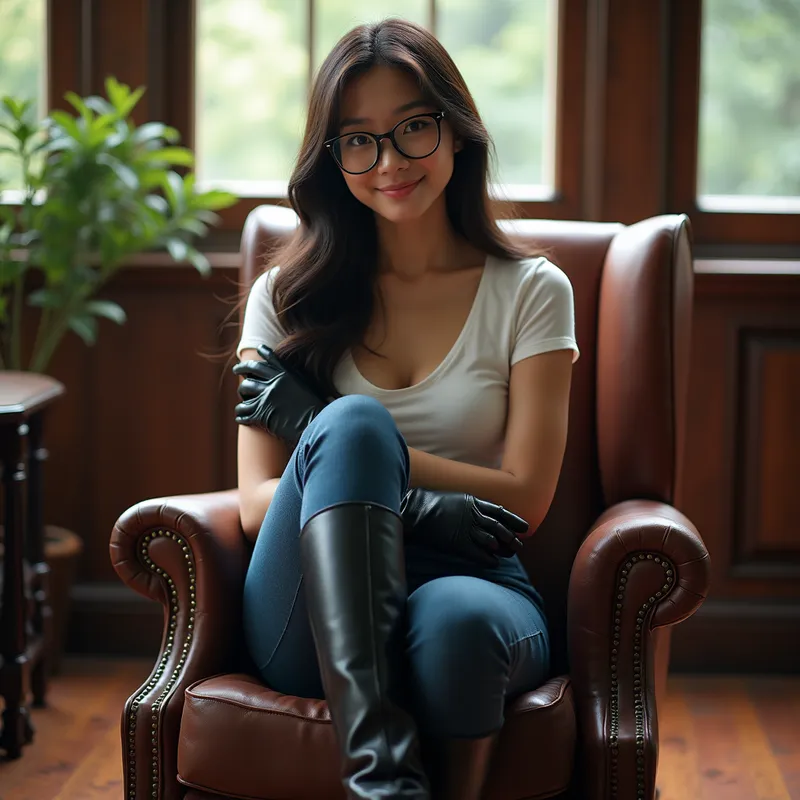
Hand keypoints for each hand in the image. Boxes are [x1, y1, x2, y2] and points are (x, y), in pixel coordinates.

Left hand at [232, 344, 326, 445]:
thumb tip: (291, 381)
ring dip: (242, 396)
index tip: (258, 349)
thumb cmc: (316, 409)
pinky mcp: (261, 412)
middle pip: (251, 370)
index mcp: (287, 375)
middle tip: (236, 370)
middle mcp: (274, 382)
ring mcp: (266, 396)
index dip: (263, 352)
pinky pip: (244, 411)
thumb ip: (297, 381)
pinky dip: (241, 415)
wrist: (315, 423)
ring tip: (242, 402)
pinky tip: (241, 418)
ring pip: (244, 389)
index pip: (271, 359)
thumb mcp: (308, 388)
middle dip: (241, 368)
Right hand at [400, 488, 527, 566]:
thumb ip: (471, 505)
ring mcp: (466, 529)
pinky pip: (478, 554)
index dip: (514, 520)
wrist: (417, 510)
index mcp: (474, 502)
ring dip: (503, 549)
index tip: (525, 527)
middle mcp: (473, 515)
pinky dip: (489, 559)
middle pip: (499, 527)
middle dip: (511, 537)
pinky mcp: (458, 543)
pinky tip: (495, 564)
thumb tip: (483, 512)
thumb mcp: (457, 499)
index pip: (501, 512)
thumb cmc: (434, 503)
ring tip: (510, 554)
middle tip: (519, 545)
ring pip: (492, 541)